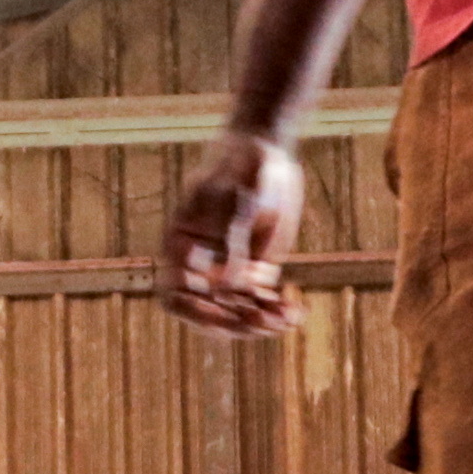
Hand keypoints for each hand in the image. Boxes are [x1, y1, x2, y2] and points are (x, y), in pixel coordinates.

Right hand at [161, 135, 306, 335]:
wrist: (265, 150)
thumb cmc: (241, 166)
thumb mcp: (235, 201)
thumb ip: (230, 242)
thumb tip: (227, 286)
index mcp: (180, 246)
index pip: (175, 295)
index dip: (195, 312)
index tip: (225, 317)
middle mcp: (200, 264)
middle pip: (209, 310)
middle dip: (236, 322)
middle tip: (265, 323)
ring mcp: (228, 268)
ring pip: (238, 311)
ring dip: (261, 322)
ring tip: (287, 319)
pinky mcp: (255, 267)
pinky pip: (262, 300)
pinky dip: (278, 310)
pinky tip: (297, 312)